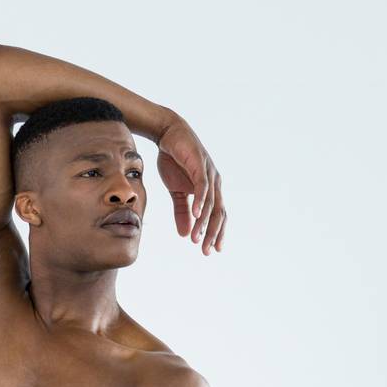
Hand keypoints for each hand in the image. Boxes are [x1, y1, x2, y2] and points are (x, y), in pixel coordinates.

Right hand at [156, 116, 225, 254]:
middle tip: (206, 251)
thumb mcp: (175, 191)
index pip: (217, 216)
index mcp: (210, 190)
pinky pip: (202, 186)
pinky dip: (199, 201)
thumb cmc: (175, 161)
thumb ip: (181, 212)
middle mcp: (214, 183)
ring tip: (196, 238)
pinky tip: (195, 215)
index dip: (216, 233)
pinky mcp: (199, 165)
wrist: (168, 135)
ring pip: (210, 203)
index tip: (212, 250)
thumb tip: (184, 234)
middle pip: (218, 213)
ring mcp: (209, 174)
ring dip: (203, 222)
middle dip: (213, 233)